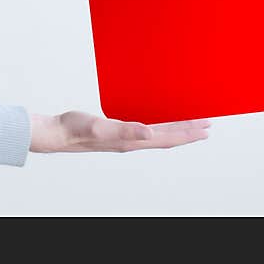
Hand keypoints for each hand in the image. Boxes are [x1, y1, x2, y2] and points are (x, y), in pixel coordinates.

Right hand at [29, 110, 210, 152]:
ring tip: (188, 125)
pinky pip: (144, 130)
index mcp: (131, 141)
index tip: (205, 127)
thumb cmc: (74, 129)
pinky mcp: (116, 132)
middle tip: (206, 125)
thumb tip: (150, 134)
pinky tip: (156, 122)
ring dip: (175, 131)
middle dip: (187, 132)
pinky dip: (157, 126)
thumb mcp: (101, 126)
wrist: (57, 133)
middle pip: (167, 138)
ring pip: (157, 135)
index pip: (166, 137)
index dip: (187, 133)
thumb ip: (126, 130)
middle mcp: (131, 141)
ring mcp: (124, 138)